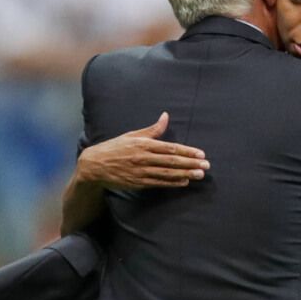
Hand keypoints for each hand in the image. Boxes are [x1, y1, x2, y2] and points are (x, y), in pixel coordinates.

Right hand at [78, 112, 208, 188]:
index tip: (201, 154)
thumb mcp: (132, 135)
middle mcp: (144, 158)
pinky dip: (172, 183)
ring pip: (167, 174)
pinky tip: (184, 182)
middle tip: (206, 166)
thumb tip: (166, 116)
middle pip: (172, 161)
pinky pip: (159, 183)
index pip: (171, 148)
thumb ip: (152, 129)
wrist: (94, 165)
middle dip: (191, 164)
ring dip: (185, 174)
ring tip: (199, 175)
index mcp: (143, 144)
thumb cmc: (115, 147)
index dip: (187, 151)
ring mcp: (141, 172)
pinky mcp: (138, 183)